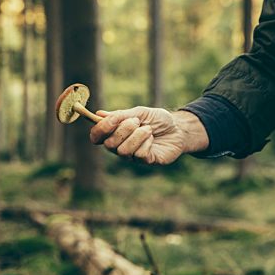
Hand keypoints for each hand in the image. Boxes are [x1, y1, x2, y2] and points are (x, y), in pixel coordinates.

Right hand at [89, 107, 208, 164]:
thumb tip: (98, 114)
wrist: (178, 128)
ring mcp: (132, 156)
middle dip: (123, 130)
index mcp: (115, 133)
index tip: (111, 120)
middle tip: (137, 121)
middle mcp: (120, 146)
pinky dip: (146, 142)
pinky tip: (152, 139)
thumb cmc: (157, 120)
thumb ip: (119, 115)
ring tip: (148, 129)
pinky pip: (139, 154)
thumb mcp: (139, 112)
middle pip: (109, 144)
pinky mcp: (145, 161)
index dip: (99, 130)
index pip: (97, 137)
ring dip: (136, 136)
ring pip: (123, 151)